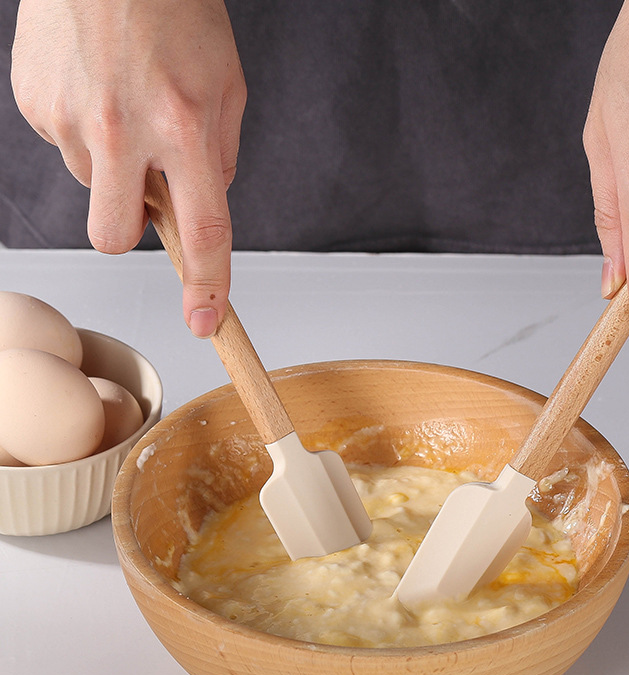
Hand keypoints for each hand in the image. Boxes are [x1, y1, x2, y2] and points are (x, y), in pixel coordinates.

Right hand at [11, 0, 245, 336]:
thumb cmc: (175, 9)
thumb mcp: (225, 85)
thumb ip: (219, 157)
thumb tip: (198, 208)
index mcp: (184, 127)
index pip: (203, 231)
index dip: (207, 286)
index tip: (206, 323)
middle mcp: (123, 129)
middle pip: (115, 237)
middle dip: (131, 231)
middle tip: (144, 189)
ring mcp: (71, 118)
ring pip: (92, 188)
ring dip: (111, 167)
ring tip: (122, 106)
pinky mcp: (35, 104)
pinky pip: (64, 147)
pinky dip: (85, 132)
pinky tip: (96, 88)